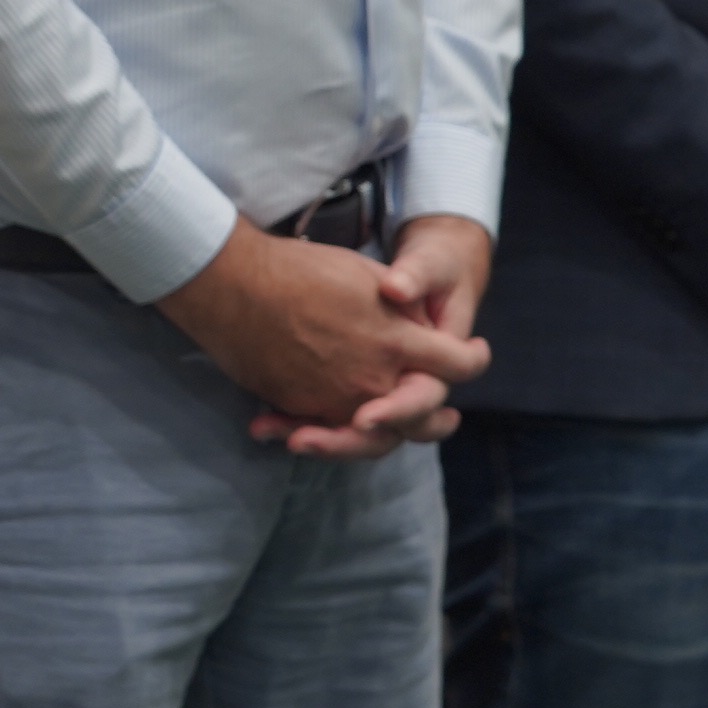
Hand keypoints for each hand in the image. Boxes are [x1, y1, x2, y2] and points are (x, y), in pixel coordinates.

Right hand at [158, 218, 488, 439]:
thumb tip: (420, 330)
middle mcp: (373, 380)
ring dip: (391, 437)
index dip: (474, 359)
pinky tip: (337, 428)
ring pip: (378, 437)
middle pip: (424, 416)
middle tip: (449, 419)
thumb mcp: (364, 275)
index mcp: (397, 341)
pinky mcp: (301, 409)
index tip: (475, 354)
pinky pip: (327, 431)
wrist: (233, 286)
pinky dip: (331, 433)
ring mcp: (336, 400)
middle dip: (439, 419)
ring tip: (400, 434)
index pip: (458, 364)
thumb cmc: (299, 270)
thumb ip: (401, 309)